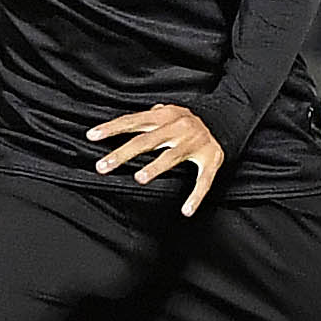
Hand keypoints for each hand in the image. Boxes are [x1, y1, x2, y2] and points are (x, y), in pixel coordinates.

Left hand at [88, 103, 226, 215]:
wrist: (228, 117)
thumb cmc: (190, 119)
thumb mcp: (169, 111)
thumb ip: (150, 116)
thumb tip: (129, 121)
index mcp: (164, 116)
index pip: (133, 121)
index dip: (112, 129)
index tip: (92, 136)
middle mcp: (178, 128)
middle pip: (145, 141)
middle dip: (123, 154)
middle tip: (104, 166)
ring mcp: (195, 144)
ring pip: (172, 157)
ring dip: (155, 167)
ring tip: (139, 178)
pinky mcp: (211, 159)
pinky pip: (204, 180)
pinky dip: (196, 196)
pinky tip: (187, 210)